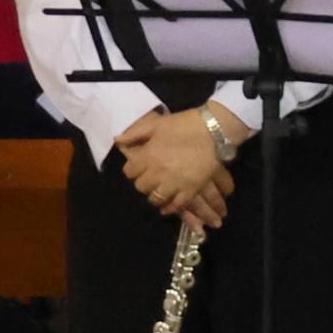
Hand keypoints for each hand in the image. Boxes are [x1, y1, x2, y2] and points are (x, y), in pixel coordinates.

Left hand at [118, 110, 231, 226]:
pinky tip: (169, 205)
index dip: (133, 169)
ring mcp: (175, 183)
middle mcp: (158, 173)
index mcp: (148, 156)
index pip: (129, 172)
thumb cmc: (184, 125)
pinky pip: (177, 204)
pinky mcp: (191, 189)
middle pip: (141, 187)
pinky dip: (171, 207)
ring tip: (160, 190)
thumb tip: (117, 140)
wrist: (214, 130)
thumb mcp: (157, 124)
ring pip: (156, 198)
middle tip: (150, 177)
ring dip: (156, 195)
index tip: (139, 167)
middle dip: (143, 182)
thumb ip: (135, 134)